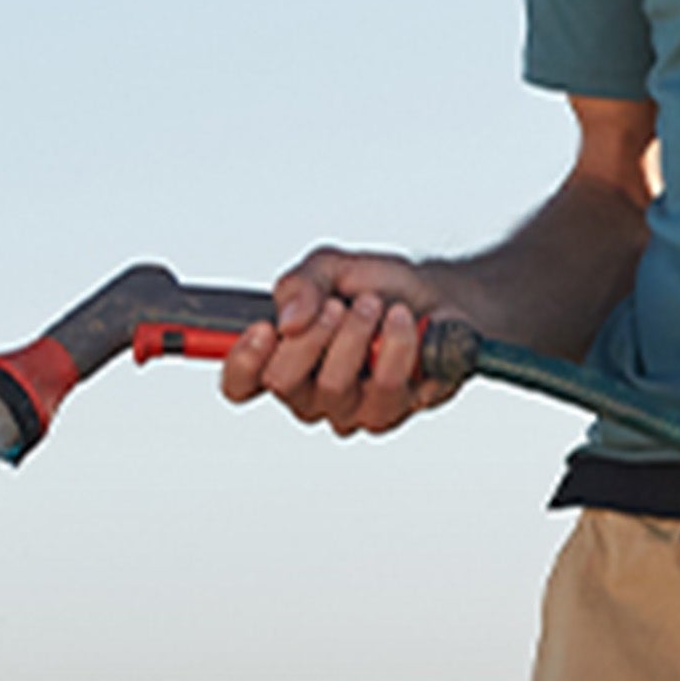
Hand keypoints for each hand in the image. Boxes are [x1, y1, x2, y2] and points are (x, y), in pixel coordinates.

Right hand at [217, 246, 460, 437]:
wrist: (440, 297)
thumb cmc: (380, 287)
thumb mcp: (332, 267)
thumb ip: (300, 285)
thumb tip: (287, 320)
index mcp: (282, 360)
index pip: (240, 384)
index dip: (243, 361)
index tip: (264, 328)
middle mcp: (310, 394)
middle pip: (283, 383)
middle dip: (312, 335)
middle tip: (336, 305)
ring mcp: (350, 410)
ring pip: (334, 386)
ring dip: (357, 334)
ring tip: (375, 306)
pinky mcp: (390, 412)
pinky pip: (384, 387)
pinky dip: (396, 344)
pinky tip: (403, 323)